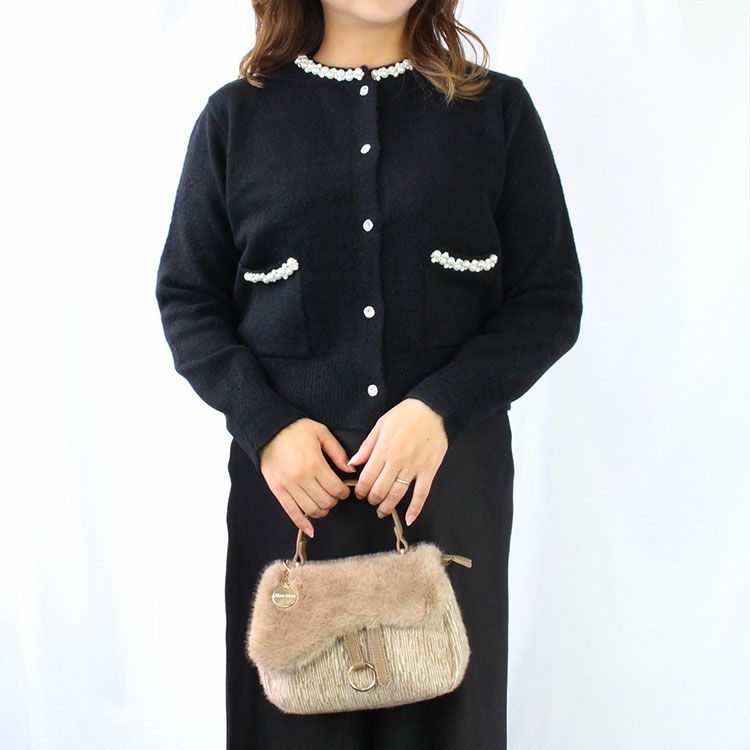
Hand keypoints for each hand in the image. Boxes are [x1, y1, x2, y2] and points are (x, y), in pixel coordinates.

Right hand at [258, 418, 355, 537]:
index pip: (336, 489)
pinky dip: (302, 523)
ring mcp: (288, 486)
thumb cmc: (296, 429)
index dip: (344, 492)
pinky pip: (291, 512)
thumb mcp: (321, 433)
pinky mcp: (277, 490)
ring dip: (322, 511)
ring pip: (311, 510)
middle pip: (325, 502)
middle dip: (334, 501)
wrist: (268, 430)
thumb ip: (338, 452)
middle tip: (334, 494)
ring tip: (324, 503)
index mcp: (315, 464)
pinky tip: (311, 530)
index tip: (344, 489)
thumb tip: (351, 470)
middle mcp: (301, 478)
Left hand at [347, 399, 447, 525]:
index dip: (361, 490)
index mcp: (383, 450)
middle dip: (372, 499)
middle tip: (371, 502)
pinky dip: (415, 508)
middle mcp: (397, 461)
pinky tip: (409, 519)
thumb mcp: (381, 425)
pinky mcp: (429, 470)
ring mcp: (414, 467)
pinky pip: (422, 493)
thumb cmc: (405, 414)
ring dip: (388, 506)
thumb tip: (352, 463)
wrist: (432, 409)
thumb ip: (367, 446)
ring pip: (398, 494)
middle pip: (380, 489)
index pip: (367, 477)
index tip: (360, 493)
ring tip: (382, 511)